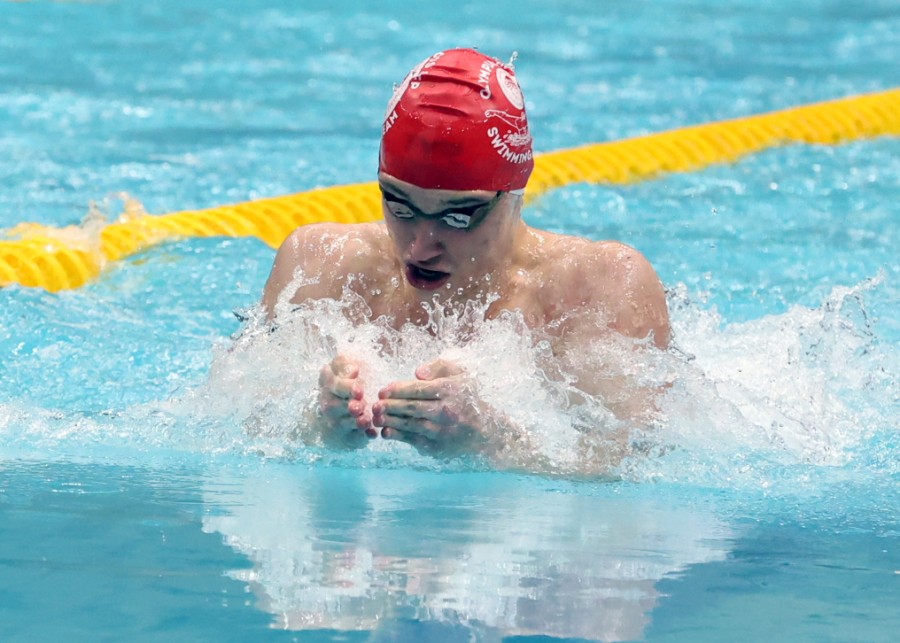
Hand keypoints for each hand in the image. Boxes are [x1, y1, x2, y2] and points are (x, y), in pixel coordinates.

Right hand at [316, 354, 375, 448]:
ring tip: (365, 420)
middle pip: (333, 406)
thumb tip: (353, 371)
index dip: (346, 388)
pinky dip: (361, 437)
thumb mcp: (347, 364)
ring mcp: (335, 419)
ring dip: (354, 423)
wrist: (350, 397)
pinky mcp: (345, 433)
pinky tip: (372, 434)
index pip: (333, 384)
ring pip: (341, 423)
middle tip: (360, 406)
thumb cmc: (351, 377)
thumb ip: (346, 363)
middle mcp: (328, 401)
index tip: (359, 390)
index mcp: (328, 381)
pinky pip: (351, 437)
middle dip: (348, 407)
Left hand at [372, 359, 490, 456]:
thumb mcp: (459, 374)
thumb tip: (417, 373)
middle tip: (374, 404)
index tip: (383, 391)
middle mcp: (447, 411)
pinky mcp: (439, 447)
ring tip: (376, 417)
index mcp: (450, 390)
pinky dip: (399, 437)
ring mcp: (443, 431)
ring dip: (391, 421)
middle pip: (412, 408)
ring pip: (411, 425)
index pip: (418, 389)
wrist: (484, 430)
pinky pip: (415, 441)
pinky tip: (386, 432)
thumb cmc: (467, 397)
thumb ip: (438, 366)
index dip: (397, 390)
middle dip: (390, 406)